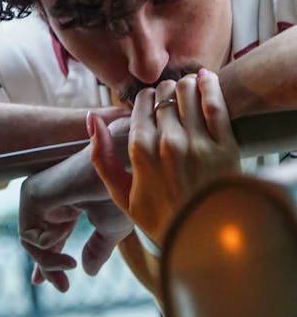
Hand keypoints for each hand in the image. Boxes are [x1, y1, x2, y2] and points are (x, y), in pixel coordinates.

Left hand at [19, 131, 133, 291]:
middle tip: (63, 287)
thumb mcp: (110, 230)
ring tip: (69, 267)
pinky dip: (46, 247)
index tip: (59, 284)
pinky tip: (64, 242)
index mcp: (68, 204)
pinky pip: (28, 236)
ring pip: (31, 242)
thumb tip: (89, 272)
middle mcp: (50, 198)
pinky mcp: (31, 195)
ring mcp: (38, 194)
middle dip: (47, 266)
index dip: (52, 261)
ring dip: (49, 262)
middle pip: (38, 241)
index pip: (52, 236)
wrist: (124, 171)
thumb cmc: (121, 193)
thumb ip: (96, 250)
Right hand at [89, 69, 239, 246]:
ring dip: (185, 85)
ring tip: (186, 88)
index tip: (150, 100)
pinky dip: (210, 85)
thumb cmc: (160, 217)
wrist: (204, 237)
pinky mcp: (224, 145)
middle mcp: (167, 143)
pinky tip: (206, 79)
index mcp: (140, 152)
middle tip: (170, 94)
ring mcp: (197, 143)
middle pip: (164, 96)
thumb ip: (101, 157)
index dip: (145, 99)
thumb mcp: (120, 195)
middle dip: (165, 91)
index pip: (141, 106)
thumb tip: (91, 119)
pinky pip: (215, 104)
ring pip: (188, 94)